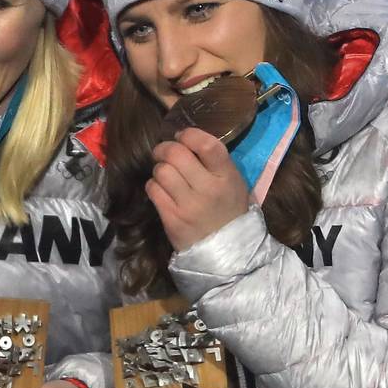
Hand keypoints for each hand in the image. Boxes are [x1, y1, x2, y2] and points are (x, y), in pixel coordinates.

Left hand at [147, 127, 249, 251]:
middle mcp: (208, 189)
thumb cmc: (230, 211)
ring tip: (165, 174)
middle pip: (176, 154)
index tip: (182, 136)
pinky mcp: (172, 219)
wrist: (229, 253)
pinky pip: (153, 190)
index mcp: (227, 176)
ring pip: (161, 171)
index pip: (207, 144)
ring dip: (159, 168)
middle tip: (164, 152)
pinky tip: (161, 190)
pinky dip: (153, 185)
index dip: (189, 134)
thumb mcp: (234, 183)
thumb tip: (187, 140)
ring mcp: (188, 205)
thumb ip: (216, 162)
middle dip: (164, 148)